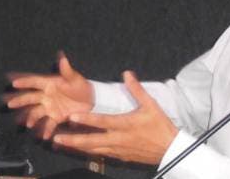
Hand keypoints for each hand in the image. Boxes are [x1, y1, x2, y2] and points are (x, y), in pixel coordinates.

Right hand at [5, 52, 93, 139]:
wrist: (92, 102)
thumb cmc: (82, 87)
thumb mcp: (75, 79)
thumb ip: (67, 71)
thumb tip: (62, 57)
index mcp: (50, 84)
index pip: (34, 82)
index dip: (24, 82)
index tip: (13, 83)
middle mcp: (47, 95)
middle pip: (30, 98)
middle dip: (20, 100)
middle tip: (9, 104)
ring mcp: (50, 107)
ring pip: (36, 112)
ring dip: (31, 118)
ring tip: (27, 124)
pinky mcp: (56, 117)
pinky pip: (49, 123)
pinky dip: (46, 129)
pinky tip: (44, 136)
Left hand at [52, 71, 177, 165]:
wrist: (172, 150)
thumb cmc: (161, 126)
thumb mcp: (151, 105)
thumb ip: (137, 89)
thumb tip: (127, 73)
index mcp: (125, 124)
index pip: (102, 122)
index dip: (86, 120)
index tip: (72, 117)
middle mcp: (119, 139)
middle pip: (92, 141)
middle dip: (74, 140)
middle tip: (58, 137)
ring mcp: (119, 150)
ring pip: (94, 150)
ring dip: (77, 147)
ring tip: (61, 144)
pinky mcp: (121, 157)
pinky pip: (101, 155)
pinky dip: (88, 153)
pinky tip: (79, 151)